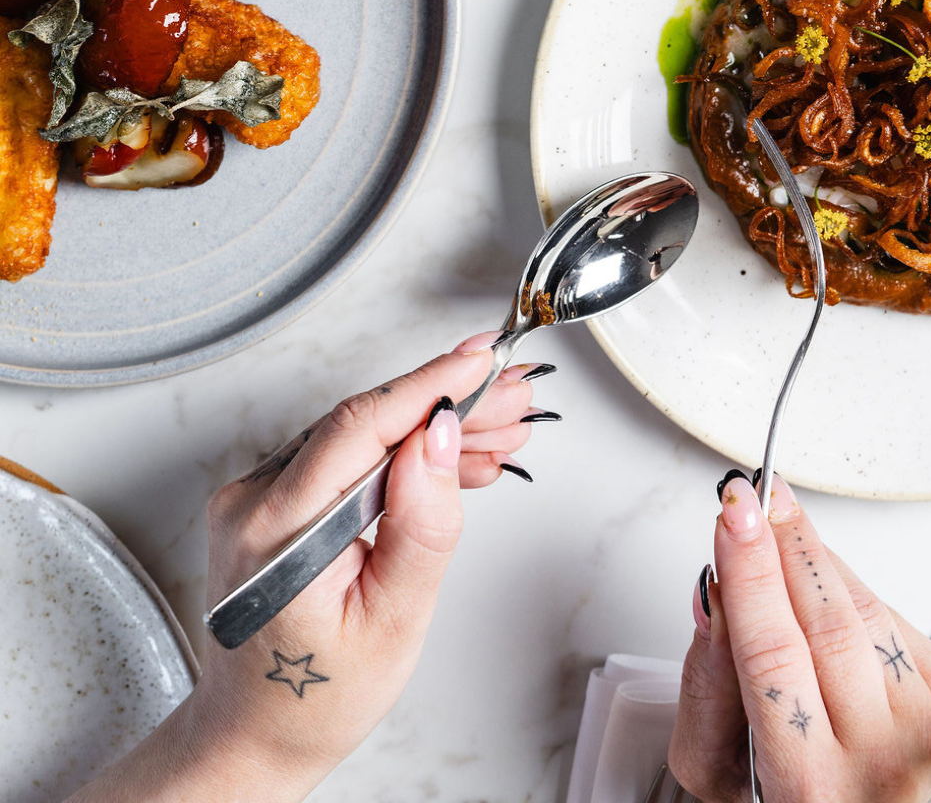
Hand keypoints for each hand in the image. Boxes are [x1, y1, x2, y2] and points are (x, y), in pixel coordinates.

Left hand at [67, 338, 551, 801]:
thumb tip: (439, 436)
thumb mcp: (392, 621)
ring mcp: (257, 497)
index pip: (360, 426)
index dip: (428, 385)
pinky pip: (347, 457)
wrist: (255, 733)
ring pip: (362, 435)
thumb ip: (421, 526)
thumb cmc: (317, 697)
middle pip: (366, 423)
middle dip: (448, 405)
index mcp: (277, 531)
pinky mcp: (272, 500)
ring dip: (434, 428)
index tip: (481, 361)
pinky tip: (456, 459)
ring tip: (501, 430)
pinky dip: (403, 454)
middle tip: (514, 398)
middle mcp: (253, 501)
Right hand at [670, 472, 930, 802]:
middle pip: (828, 621)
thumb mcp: (714, 766)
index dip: (751, 573)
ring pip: (864, 608)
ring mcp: (923, 728)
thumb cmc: (785, 799)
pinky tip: (821, 585)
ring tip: (781, 525)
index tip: (735, 513)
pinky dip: (850, 588)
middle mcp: (878, 759)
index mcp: (811, 786)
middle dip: (787, 544)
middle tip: (758, 498)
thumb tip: (718, 586)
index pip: (773, 655)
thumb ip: (708, 681)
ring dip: (816, 556)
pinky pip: (889, 615)